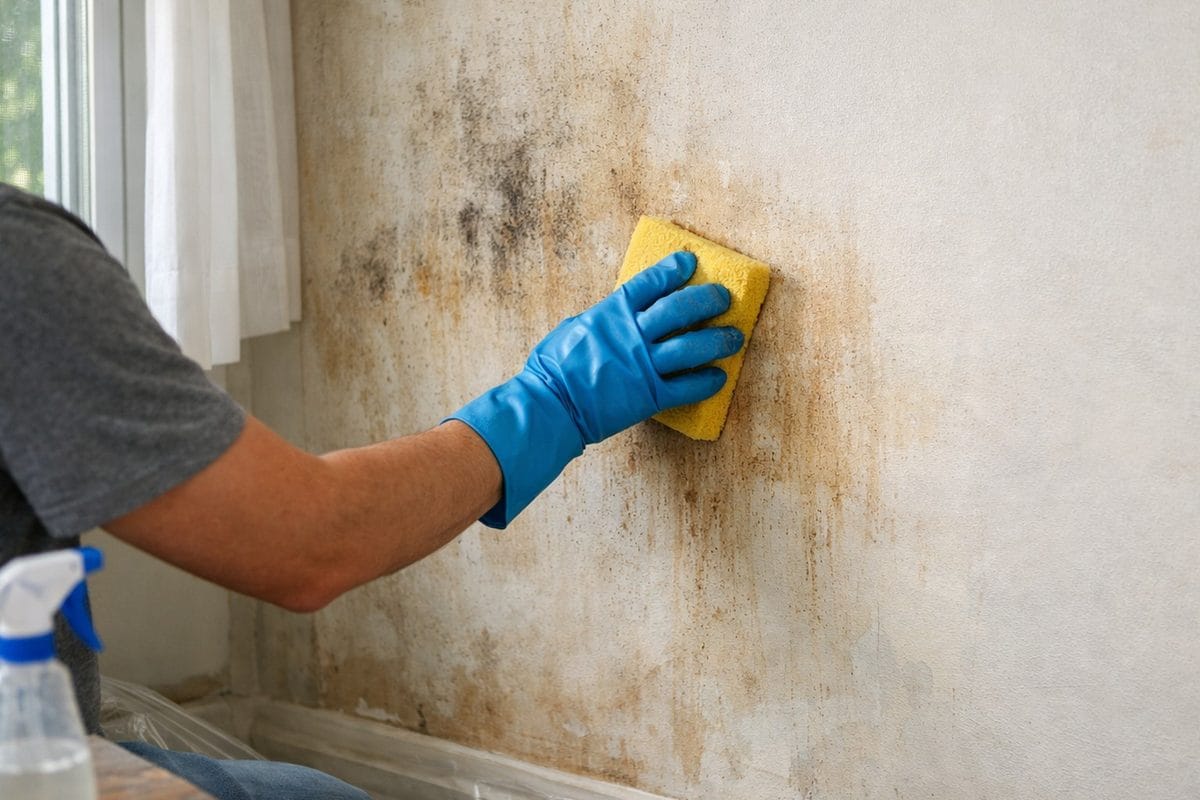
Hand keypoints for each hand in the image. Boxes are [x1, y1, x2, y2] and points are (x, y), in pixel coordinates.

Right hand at [449, 251, 742, 526]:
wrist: (550, 407)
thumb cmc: (552, 370)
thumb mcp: (574, 329)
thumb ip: (603, 321)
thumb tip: (619, 316)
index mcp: (611, 314)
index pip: (649, 284)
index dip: (672, 270)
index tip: (690, 263)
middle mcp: (631, 336)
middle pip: (679, 310)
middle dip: (706, 300)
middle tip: (724, 297)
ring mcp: (642, 366)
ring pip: (691, 347)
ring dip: (717, 341)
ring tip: (735, 337)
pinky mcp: (649, 397)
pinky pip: (686, 387)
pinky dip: (706, 382)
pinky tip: (720, 377)